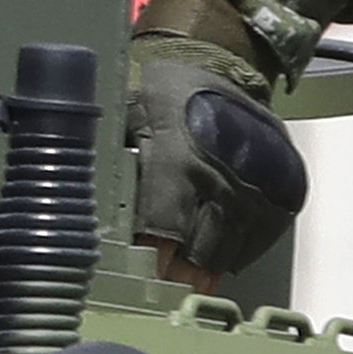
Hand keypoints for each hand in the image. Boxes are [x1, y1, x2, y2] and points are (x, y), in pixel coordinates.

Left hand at [125, 0, 307, 286]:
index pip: (163, 223)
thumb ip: (106, 152)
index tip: (142, 278)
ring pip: (237, 244)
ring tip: (194, 288)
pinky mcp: (283, 184)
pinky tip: (225, 262)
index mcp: (177, 156)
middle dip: (183, 273)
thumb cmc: (161, 85)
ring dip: (213, 269)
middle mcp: (222, 174)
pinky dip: (245, 251)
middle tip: (166, 294)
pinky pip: (266, 233)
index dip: (153, 255)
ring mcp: (258, 182)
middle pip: (203, 244)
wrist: (219, 59)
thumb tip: (70, 188)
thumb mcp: (123, 109)